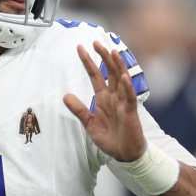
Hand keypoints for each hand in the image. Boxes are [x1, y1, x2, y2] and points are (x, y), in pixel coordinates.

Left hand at [63, 41, 145, 161]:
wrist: (124, 154)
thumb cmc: (110, 139)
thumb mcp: (90, 124)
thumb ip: (79, 109)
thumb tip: (65, 96)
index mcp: (103, 98)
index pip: (95, 75)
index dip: (88, 62)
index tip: (80, 48)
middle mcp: (114, 97)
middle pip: (109, 72)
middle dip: (103, 57)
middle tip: (95, 41)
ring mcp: (123, 102)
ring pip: (121, 79)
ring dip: (117, 65)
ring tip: (112, 51)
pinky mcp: (131, 112)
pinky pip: (129, 97)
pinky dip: (127, 87)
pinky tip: (123, 77)